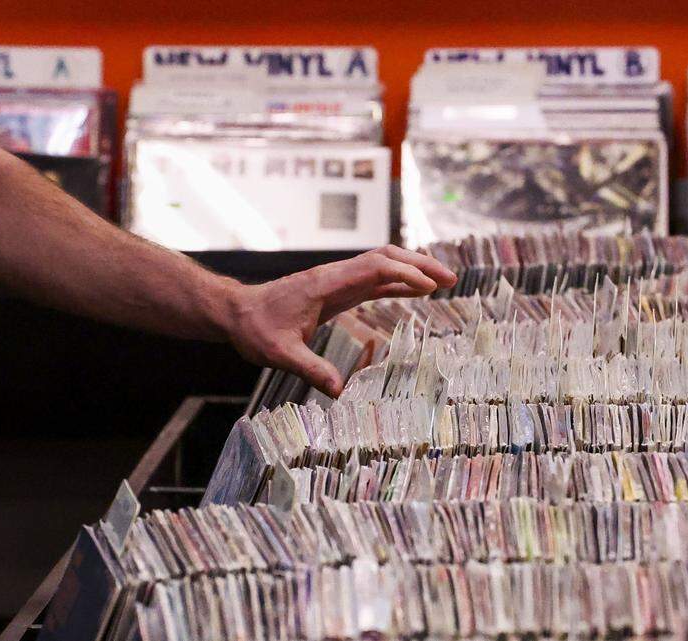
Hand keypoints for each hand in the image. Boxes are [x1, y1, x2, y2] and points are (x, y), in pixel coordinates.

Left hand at [220, 245, 456, 397]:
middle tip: (450, 279)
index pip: (375, 267)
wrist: (237, 313)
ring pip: (383, 265)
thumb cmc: (256, 330)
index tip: (429, 286)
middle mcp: (336, 276)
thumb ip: (310, 370)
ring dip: (413, 270)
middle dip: (419, 264)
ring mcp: (338, 281)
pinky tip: (415, 291)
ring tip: (443, 282)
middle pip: (386, 257)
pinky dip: (398, 283)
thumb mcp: (280, 354)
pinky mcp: (338, 290)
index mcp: (326, 283)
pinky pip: (374, 281)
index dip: (405, 273)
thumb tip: (339, 392)